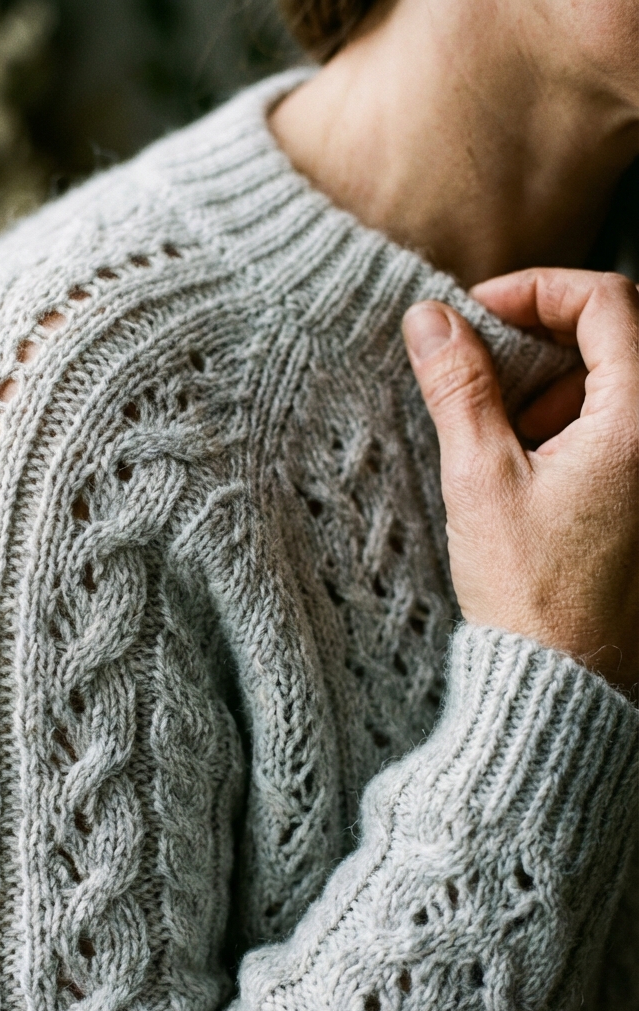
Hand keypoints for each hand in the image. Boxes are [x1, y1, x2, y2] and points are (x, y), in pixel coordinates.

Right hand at [402, 268, 638, 691]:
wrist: (563, 681)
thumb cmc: (529, 593)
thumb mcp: (480, 480)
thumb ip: (460, 388)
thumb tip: (430, 320)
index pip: (608, 302)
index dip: (537, 290)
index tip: (479, 314)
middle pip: (618, 337)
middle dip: (542, 339)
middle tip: (482, 366)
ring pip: (619, 383)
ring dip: (555, 385)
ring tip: (501, 431)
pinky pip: (619, 428)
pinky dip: (572, 423)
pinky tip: (527, 465)